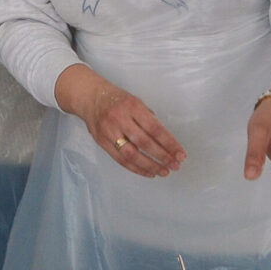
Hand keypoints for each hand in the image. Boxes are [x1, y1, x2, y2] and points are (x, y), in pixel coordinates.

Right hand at [55, 64, 184, 177]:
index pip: (155, 128)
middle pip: (144, 142)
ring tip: (163, 171)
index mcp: (132, 106)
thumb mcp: (136, 101)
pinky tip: (148, 172)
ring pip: (131, 154)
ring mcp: (109, 131)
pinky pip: (120, 159)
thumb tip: (165, 141)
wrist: (89, 97)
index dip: (169, 143)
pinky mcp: (101, 141)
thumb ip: (148, 119)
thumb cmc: (117, 100)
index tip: (181, 154)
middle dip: (162, 156)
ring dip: (150, 166)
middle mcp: (120, 119)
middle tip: (175, 165)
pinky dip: (136, 168)